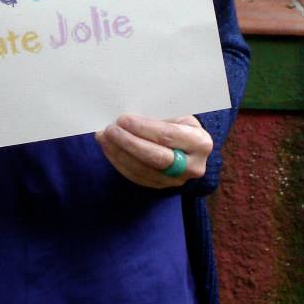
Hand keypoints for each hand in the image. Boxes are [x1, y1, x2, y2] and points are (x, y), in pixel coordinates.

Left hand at [95, 114, 212, 188]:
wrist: (192, 150)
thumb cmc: (182, 126)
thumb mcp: (179, 117)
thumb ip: (157, 118)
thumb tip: (125, 118)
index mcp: (199, 142)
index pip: (167, 136)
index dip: (143, 128)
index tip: (122, 120)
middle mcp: (192, 166)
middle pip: (155, 157)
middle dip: (128, 142)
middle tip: (110, 130)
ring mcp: (176, 180)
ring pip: (142, 169)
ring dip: (119, 153)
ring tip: (104, 137)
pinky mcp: (161, 187)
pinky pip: (136, 177)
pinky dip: (119, 162)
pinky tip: (109, 149)